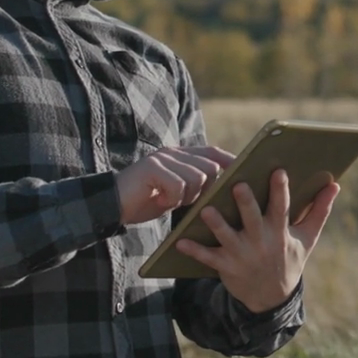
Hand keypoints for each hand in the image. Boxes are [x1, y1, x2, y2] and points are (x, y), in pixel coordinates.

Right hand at [115, 145, 235, 224]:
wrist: (112, 206)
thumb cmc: (146, 202)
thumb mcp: (175, 193)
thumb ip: (194, 186)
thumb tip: (222, 189)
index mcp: (180, 156)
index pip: (213, 153)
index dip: (230, 162)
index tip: (244, 172)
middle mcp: (173, 152)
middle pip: (209, 167)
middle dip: (205, 190)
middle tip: (185, 201)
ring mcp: (162, 158)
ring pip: (197, 177)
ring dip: (187, 196)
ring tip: (170, 201)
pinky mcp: (152, 167)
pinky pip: (178, 185)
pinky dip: (172, 199)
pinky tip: (160, 202)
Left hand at [177, 169, 338, 313]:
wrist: (272, 298)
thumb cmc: (290, 259)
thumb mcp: (307, 238)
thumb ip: (320, 210)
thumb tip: (335, 185)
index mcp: (280, 232)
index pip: (282, 207)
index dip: (281, 190)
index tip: (278, 170)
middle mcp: (261, 242)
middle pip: (252, 218)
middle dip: (245, 202)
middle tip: (237, 185)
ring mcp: (241, 255)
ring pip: (227, 236)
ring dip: (216, 224)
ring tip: (206, 209)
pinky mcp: (225, 266)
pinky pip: (207, 257)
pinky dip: (194, 250)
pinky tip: (180, 241)